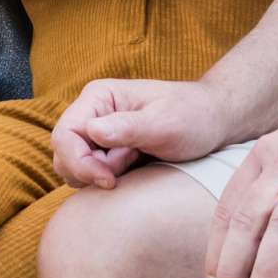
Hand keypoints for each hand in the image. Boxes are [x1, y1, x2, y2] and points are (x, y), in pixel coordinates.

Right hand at [51, 77, 235, 188]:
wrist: (214, 122)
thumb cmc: (194, 117)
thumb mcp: (166, 123)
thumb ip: (129, 128)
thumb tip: (93, 132)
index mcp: (99, 97)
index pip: (64, 136)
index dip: (80, 162)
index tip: (109, 180)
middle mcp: (92, 113)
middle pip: (63, 154)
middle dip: (90, 171)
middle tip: (128, 168)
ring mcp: (97, 133)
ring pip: (74, 167)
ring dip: (98, 176)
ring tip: (134, 164)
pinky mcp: (106, 151)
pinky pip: (90, 174)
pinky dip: (106, 180)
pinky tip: (133, 171)